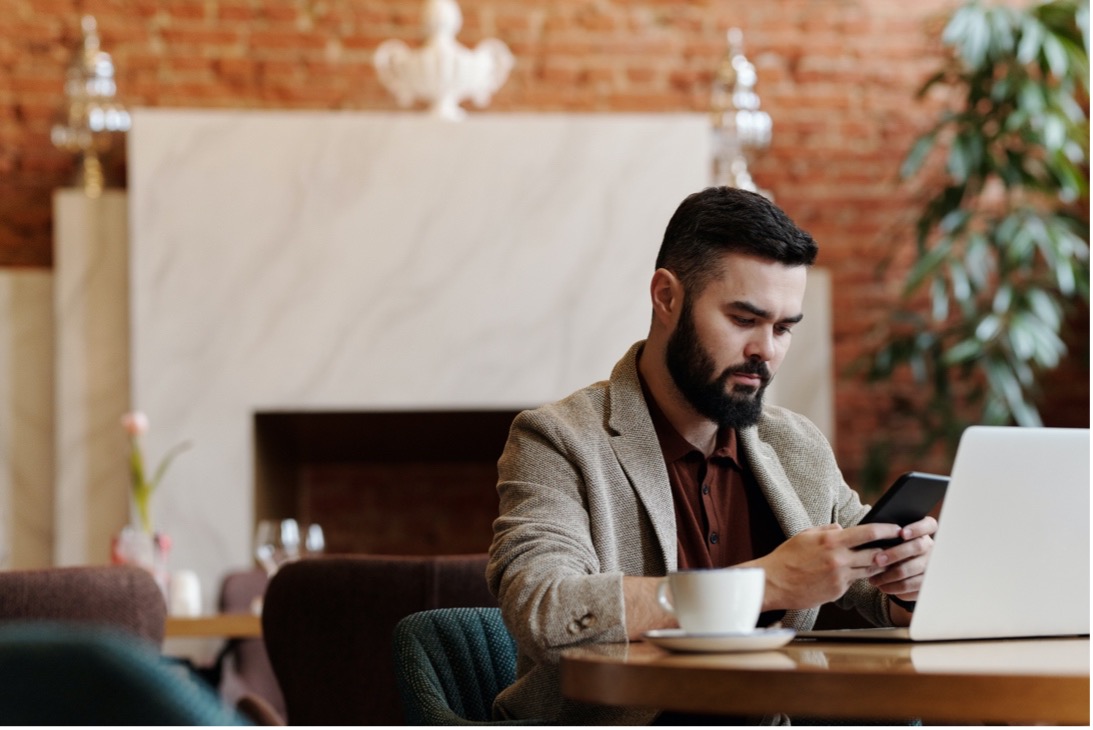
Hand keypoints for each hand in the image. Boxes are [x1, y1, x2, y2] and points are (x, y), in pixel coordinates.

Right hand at [748, 522, 902, 609]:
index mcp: (831, 541)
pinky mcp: (837, 591)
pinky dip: (855, 576)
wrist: (774, 582)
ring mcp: (839, 577)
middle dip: (889, 550)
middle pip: (876, 554)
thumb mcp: (806, 535)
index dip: (887, 530)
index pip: (869, 532)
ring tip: (883, 560)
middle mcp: (839, 559)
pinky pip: (853, 582)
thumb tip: (843, 528)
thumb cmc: (787, 556)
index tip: (897, 528)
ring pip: (869, 570)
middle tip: (898, 547)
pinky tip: (853, 573)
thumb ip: (827, 530)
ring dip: (876, 565)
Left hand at [868, 516, 937, 601]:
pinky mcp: (926, 583)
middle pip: (917, 547)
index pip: (929, 525)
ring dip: (889, 575)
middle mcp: (930, 548)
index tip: (902, 533)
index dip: (917, 528)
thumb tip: (873, 533)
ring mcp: (930, 566)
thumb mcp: (892, 543)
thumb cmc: (892, 552)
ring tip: (873, 578)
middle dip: (895, 553)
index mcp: (923, 534)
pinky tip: (882, 586)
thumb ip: (888, 537)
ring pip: (911, 569)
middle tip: (877, 560)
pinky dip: (893, 587)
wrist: (902, 575)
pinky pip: (910, 585)